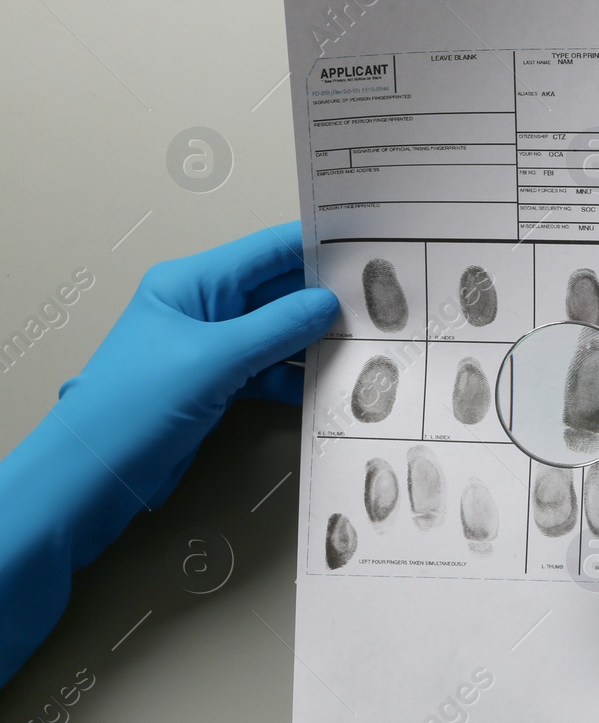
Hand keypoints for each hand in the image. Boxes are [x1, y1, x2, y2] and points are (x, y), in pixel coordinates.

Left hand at [52, 223, 337, 536]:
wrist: (95, 475)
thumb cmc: (136, 406)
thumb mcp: (214, 359)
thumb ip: (277, 328)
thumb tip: (327, 303)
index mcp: (192, 284)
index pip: (265, 252)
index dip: (315, 246)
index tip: (366, 248)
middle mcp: (202, 309)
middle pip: (276, 292)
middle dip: (324, 298)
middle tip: (379, 304)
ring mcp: (210, 349)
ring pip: (277, 334)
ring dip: (315, 342)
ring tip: (364, 345)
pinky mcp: (216, 385)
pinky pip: (268, 370)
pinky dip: (296, 377)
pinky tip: (328, 386)